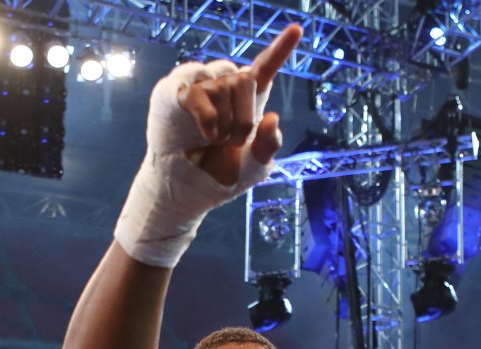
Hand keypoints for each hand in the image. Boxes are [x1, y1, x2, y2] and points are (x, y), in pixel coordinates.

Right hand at [177, 25, 301, 185]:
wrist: (192, 187)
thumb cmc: (224, 171)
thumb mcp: (254, 165)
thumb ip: (268, 145)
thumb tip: (271, 117)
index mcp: (249, 99)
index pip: (265, 68)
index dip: (281, 49)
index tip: (297, 29)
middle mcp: (227, 87)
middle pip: (246, 81)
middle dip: (244, 119)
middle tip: (233, 141)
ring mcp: (205, 88)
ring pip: (224, 90)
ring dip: (224, 126)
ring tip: (215, 141)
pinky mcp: (183, 95)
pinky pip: (202, 100)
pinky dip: (210, 123)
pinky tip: (207, 136)